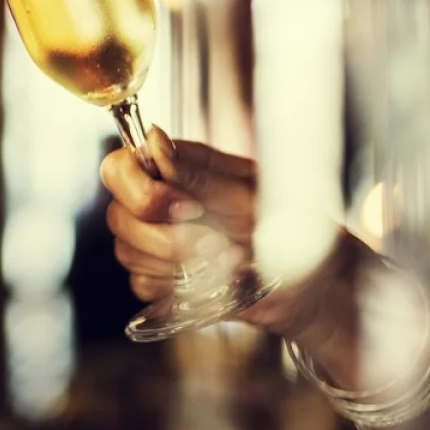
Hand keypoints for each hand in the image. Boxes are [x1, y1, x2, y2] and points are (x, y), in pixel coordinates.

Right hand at [101, 127, 373, 354]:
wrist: (311, 283)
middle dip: (167, 238)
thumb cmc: (290, 227)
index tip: (187, 207)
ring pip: (128, 253)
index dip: (140, 191)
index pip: (119, 167)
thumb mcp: (250, 195)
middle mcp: (158, 201)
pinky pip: (143, 285)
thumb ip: (198, 173)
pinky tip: (213, 282)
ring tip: (229, 262)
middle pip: (119, 216)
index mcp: (176, 167)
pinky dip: (178, 288)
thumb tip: (153, 141)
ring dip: (180, 265)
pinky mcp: (160, 278)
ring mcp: (154, 241)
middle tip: (217, 243)